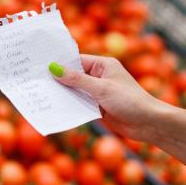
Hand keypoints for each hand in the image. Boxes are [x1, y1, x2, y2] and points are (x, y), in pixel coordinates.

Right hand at [49, 54, 168, 141]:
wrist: (148, 123)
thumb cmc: (129, 100)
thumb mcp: (101, 88)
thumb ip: (77, 80)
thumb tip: (54, 68)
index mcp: (103, 65)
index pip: (77, 61)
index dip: (60, 64)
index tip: (41, 66)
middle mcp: (100, 77)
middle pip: (74, 76)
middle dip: (59, 80)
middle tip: (37, 81)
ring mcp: (98, 93)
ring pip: (76, 91)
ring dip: (64, 94)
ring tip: (42, 94)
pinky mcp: (98, 107)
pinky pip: (80, 104)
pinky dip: (70, 105)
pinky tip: (55, 107)